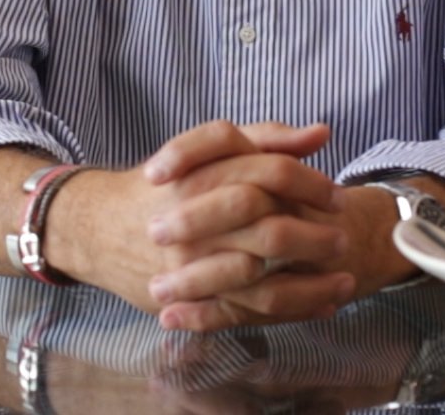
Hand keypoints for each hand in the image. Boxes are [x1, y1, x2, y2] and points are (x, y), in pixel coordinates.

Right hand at [139, 121, 358, 329]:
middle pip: (268, 225)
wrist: (99, 226)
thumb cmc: (166, 185)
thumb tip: (321, 134)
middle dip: (314, 235)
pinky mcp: (189, 296)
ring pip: (261, 277)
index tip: (335, 195)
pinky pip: (247, 310)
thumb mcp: (211, 150)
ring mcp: (190, 260)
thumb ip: (266, 139)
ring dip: (310, 281)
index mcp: (205, 170)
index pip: (270, 171)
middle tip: (343, 237)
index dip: (310, 182)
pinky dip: (288, 311)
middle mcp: (196, 215)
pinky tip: (319, 304)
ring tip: (344, 278)